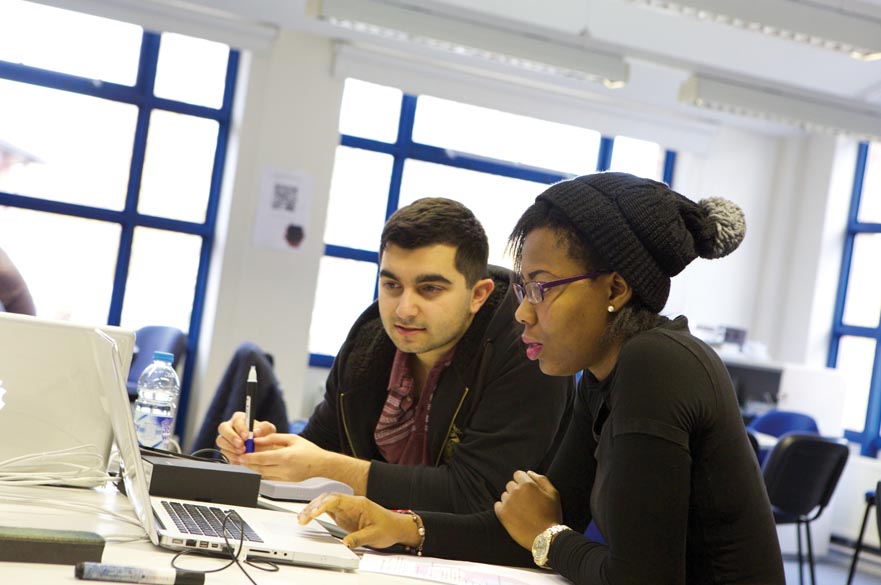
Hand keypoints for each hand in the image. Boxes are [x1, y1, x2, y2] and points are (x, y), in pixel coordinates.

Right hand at [216, 411, 276, 463]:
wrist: (263, 448)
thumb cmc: (264, 435)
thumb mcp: (268, 429)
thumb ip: (263, 428)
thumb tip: (256, 432)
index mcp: (239, 418)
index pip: (236, 420)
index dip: (240, 429)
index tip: (247, 437)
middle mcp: (229, 426)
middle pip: (223, 428)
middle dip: (232, 437)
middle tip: (242, 446)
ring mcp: (225, 438)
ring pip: (221, 441)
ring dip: (231, 448)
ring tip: (243, 453)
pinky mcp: (224, 449)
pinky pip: (224, 452)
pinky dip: (232, 456)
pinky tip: (241, 459)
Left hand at [239, 433, 328, 481]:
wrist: (321, 464)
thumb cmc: (309, 450)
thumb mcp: (292, 438)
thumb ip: (273, 438)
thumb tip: (258, 439)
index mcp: (286, 457)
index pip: (262, 458)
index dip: (250, 457)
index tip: (242, 454)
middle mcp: (284, 469)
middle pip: (260, 468)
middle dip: (248, 464)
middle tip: (239, 459)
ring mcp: (284, 477)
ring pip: (262, 475)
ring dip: (252, 469)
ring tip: (245, 463)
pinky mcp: (284, 482)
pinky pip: (268, 478)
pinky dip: (260, 473)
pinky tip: (256, 468)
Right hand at [297, 493, 420, 550]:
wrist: (396, 527)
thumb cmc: (388, 527)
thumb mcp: (374, 536)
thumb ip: (358, 539)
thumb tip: (344, 544)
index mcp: (359, 504)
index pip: (337, 499)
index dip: (323, 505)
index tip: (313, 513)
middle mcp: (351, 504)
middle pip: (328, 499)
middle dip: (313, 507)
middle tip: (302, 519)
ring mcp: (347, 509)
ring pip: (326, 504)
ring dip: (313, 509)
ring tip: (301, 519)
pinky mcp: (345, 516)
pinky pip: (328, 511)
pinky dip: (317, 513)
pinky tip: (309, 517)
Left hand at [493, 470, 562, 548]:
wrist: (545, 537)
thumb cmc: (551, 515)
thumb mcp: (553, 494)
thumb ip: (541, 479)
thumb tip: (529, 472)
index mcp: (528, 484)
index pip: (518, 474)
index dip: (523, 482)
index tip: (528, 492)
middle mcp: (515, 491)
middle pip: (511, 485)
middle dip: (517, 491)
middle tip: (526, 503)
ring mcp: (507, 502)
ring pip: (505, 495)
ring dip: (511, 500)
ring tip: (521, 511)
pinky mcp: (502, 514)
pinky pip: (498, 505)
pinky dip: (503, 509)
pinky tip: (513, 515)